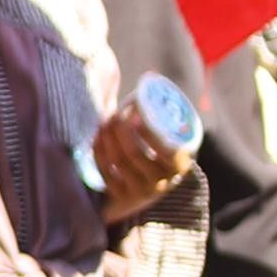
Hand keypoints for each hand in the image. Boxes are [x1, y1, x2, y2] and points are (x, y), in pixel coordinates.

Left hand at [90, 102, 188, 222]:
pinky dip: (99, 151)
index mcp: (179, 165)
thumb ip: (162, 115)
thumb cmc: (162, 151)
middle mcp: (162, 183)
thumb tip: (148, 78)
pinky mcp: (122, 197)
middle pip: (134, 153)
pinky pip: (106, 172)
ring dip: (107, 138)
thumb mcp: (171, 138)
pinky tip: (98, 137)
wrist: (152, 185)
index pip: (164, 149)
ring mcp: (141, 192)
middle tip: (114, 114)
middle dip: (119, 130)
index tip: (133, 114)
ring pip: (118, 161)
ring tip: (104, 122)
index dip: (146, 132)